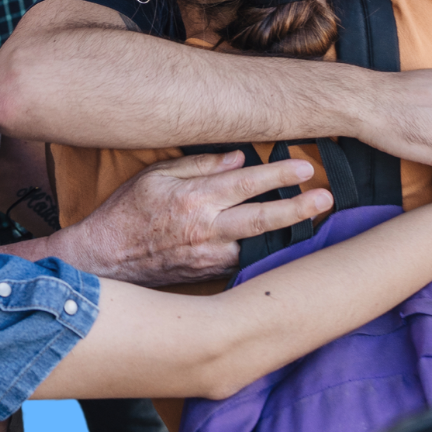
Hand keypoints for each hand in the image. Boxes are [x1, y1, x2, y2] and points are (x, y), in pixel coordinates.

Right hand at [55, 150, 333, 286]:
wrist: (105, 259)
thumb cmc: (127, 210)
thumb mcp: (156, 175)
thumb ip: (199, 164)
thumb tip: (237, 158)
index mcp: (195, 199)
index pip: (247, 183)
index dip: (279, 176)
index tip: (305, 169)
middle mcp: (207, 230)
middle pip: (264, 219)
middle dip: (299, 209)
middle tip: (327, 198)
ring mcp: (209, 257)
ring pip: (259, 244)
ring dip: (288, 232)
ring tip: (316, 220)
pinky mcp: (208, 274)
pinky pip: (243, 259)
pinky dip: (264, 249)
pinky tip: (283, 241)